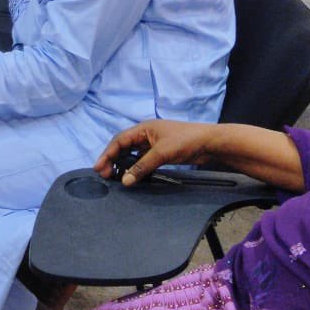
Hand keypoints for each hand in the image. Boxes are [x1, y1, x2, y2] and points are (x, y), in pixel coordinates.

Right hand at [93, 119, 215, 185]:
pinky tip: (133, 176)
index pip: (119, 140)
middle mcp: (146, 134)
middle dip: (112, 160)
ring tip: (115, 177)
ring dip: (123, 164)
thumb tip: (125, 180)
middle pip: (123, 147)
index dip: (107, 154)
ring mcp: (154, 144)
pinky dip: (136, 167)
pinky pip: (143, 160)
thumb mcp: (162, 153)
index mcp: (143, 128)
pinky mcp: (161, 152)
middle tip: (104, 175)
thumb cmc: (185, 140)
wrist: (210, 142)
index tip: (99, 168)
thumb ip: (142, 167)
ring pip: (133, 154)